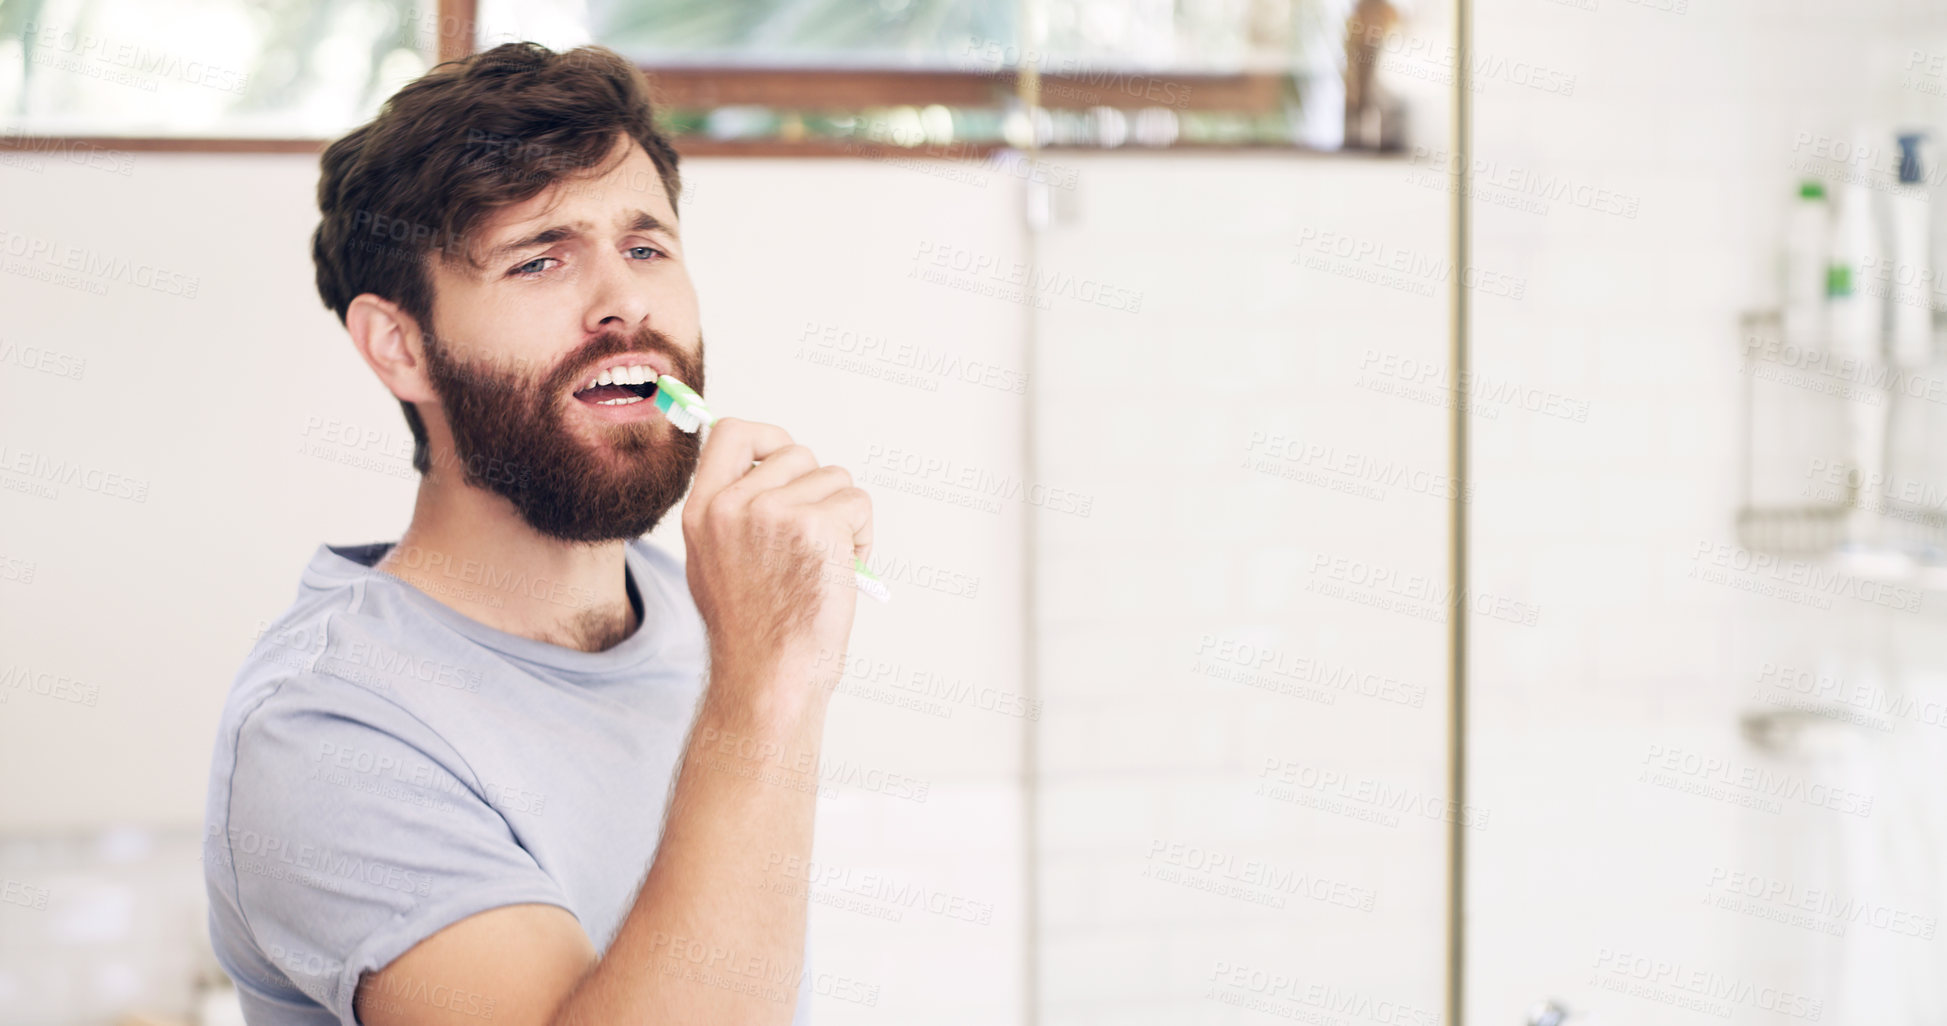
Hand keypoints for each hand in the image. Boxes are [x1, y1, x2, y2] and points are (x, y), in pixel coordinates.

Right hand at [680, 418, 873, 712]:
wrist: (769, 678)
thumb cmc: (752, 635)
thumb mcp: (715, 563)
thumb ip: (735, 516)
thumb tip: (774, 476)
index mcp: (703, 511)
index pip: (731, 432)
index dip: (768, 437)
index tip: (787, 461)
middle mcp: (733, 505)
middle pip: (799, 455)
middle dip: (820, 491)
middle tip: (819, 541)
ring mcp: (774, 513)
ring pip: (835, 480)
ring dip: (845, 518)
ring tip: (829, 565)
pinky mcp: (816, 527)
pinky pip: (858, 505)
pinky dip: (864, 537)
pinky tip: (846, 573)